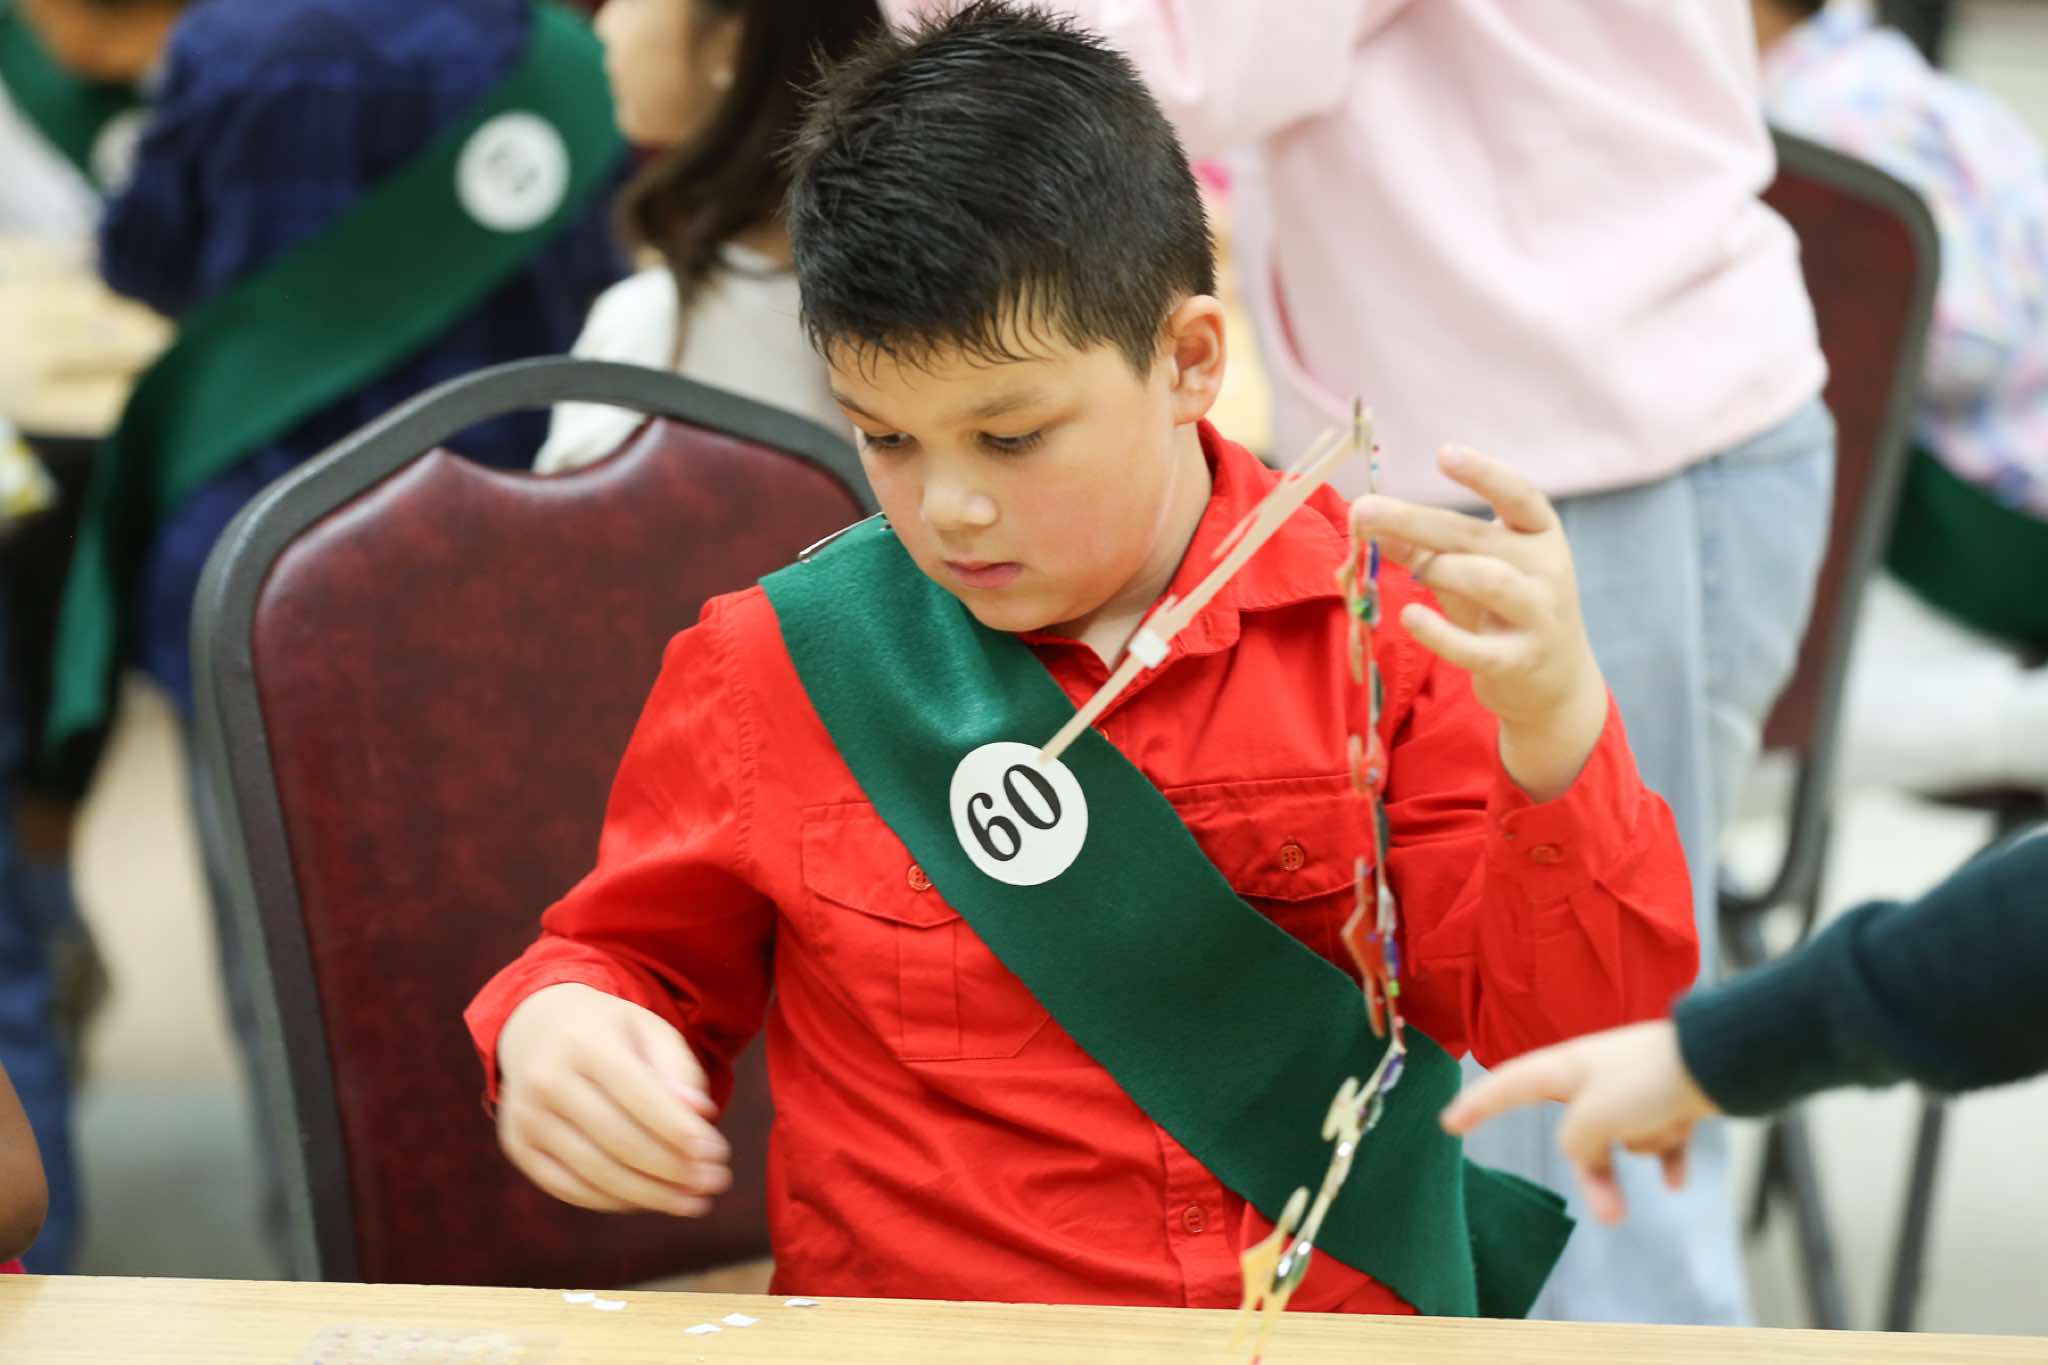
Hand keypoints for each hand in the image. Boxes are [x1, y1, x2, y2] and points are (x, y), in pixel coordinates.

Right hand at [494, 983, 732, 1215]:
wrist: (536, 1028)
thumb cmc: (609, 1033)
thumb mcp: (649, 1031)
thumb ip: (678, 1071)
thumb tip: (700, 1118)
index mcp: (584, 1042)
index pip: (639, 1096)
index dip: (681, 1132)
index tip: (718, 1154)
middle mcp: (547, 1080)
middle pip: (619, 1141)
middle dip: (674, 1169)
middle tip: (715, 1182)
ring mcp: (526, 1117)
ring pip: (596, 1172)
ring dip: (652, 1195)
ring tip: (694, 1202)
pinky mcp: (518, 1147)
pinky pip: (571, 1188)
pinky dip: (615, 1201)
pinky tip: (650, 1199)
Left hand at [1352, 446, 1607, 801]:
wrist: (1555, 682)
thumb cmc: (1503, 612)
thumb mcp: (1471, 570)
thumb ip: (1422, 547)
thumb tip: (1364, 519)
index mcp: (1539, 535)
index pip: (1519, 494)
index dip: (1483, 473)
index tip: (1443, 453)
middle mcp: (1547, 569)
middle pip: (1476, 536)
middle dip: (1414, 521)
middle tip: (1362, 511)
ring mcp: (1538, 616)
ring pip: (1488, 579)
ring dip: (1439, 569)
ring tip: (1417, 574)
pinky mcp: (1520, 661)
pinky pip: (1477, 647)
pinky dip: (1439, 633)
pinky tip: (1410, 618)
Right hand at [1438, 1021, 1719, 1224]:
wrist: (1718, 1061)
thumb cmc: (1646, 1082)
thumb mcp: (1594, 1117)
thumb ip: (1575, 1141)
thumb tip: (1583, 1152)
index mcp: (1565, 1068)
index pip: (1506, 1085)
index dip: (1476, 1104)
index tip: (1448, 1123)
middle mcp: (1594, 1076)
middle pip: (1576, 1131)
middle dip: (1594, 1172)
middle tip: (1609, 1214)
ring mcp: (1632, 1087)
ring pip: (1620, 1137)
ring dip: (1637, 1157)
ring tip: (1664, 1183)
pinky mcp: (1668, 1098)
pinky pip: (1659, 1136)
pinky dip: (1667, 1155)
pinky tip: (1676, 1181)